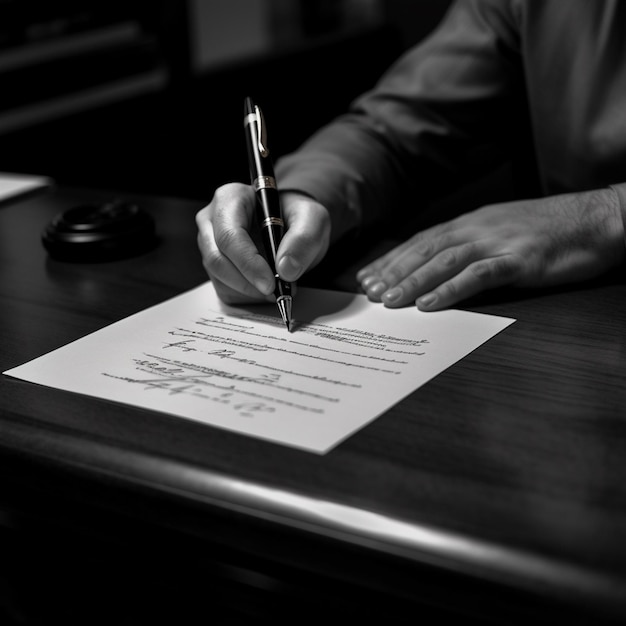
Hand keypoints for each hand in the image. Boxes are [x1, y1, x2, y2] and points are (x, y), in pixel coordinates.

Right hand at [196, 183, 330, 303]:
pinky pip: (224, 289)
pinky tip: (265, 288)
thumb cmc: (296, 216)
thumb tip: (286, 269)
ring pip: (219, 278)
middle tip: (276, 290)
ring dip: (250, 291)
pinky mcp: (215, 266)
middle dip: (247, 282)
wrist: (292, 227)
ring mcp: (210, 245)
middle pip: (217, 259)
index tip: (269, 283)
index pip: (229, 235)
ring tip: (277, 286)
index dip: (248, 263)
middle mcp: (213, 221)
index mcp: (231, 199)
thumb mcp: (312, 218)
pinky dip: (247, 296)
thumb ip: (304, 238)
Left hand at [357, 189, 623, 310]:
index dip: (392, 260)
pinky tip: (430, 303)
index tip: (368, 277)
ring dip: (413, 280)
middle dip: (393, 272)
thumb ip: (471, 245)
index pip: (422, 241)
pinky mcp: (520, 260)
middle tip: (367, 292)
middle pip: (425, 250)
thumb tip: (439, 267)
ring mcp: (498, 242)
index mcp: (472, 223)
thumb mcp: (501, 231)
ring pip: (445, 261)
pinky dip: (451, 289)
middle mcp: (478, 228)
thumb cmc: (548, 229)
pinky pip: (479, 275)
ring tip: (388, 300)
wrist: (596, 218)